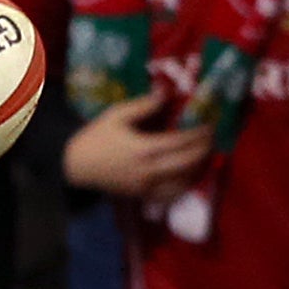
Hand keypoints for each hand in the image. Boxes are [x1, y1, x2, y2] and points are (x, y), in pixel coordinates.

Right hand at [62, 87, 213, 201]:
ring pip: (185, 181)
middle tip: (212, 138)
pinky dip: (185, 185)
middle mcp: (151, 171)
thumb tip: (167, 92)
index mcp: (145, 149)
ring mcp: (149, 186)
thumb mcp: (116, 115)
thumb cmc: (96, 137)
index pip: (182, 142)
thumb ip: (144, 105)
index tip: (211, 124)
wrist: (76, 165)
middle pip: (189, 162)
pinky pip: (173, 194)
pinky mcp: (144, 195)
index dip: (200, 133)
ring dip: (198, 168)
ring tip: (204, 154)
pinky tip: (189, 175)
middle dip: (204, 149)